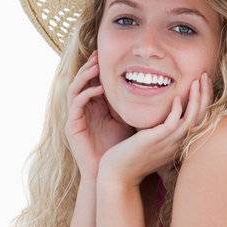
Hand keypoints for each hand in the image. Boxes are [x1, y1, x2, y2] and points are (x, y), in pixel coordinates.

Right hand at [65, 49, 134, 181]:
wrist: (109, 172)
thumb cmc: (121, 147)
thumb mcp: (128, 119)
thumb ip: (132, 103)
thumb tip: (155, 86)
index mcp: (95, 106)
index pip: (94, 81)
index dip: (100, 68)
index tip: (111, 55)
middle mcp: (83, 109)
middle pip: (82, 81)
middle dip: (90, 66)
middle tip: (99, 55)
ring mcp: (75, 117)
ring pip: (75, 89)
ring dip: (85, 76)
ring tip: (97, 67)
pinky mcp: (71, 126)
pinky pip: (75, 104)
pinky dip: (86, 94)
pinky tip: (98, 89)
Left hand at [97, 71, 212, 187]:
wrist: (117, 176)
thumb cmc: (130, 159)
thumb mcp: (150, 143)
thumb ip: (158, 130)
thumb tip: (159, 116)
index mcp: (178, 142)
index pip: (199, 118)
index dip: (203, 100)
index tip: (202, 84)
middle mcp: (178, 142)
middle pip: (201, 116)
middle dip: (205, 95)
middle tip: (205, 76)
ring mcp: (169, 142)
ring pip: (192, 118)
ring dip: (197, 98)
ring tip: (198, 81)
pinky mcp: (156, 140)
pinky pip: (173, 123)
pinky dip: (178, 109)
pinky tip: (177, 97)